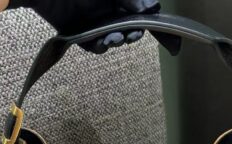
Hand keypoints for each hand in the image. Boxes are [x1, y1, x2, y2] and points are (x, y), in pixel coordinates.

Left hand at [7, 0, 159, 53]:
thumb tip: (152, 8)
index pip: (135, 13)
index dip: (142, 23)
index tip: (144, 27)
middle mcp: (105, 10)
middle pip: (126, 29)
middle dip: (130, 35)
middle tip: (130, 36)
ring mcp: (92, 23)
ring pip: (110, 39)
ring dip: (115, 41)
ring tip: (113, 39)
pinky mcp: (79, 34)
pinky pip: (93, 46)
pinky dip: (98, 47)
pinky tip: (101, 43)